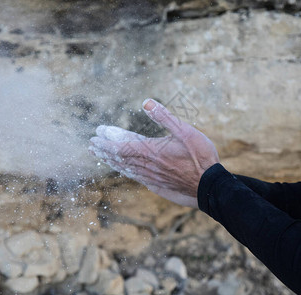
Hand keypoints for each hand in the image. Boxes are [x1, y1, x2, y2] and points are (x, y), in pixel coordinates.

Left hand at [89, 99, 219, 207]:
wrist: (209, 186)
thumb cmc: (200, 156)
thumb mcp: (185, 131)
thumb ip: (164, 117)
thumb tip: (146, 102)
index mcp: (151, 150)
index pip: (121, 147)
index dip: (106, 142)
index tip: (95, 137)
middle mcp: (147, 165)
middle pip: (119, 158)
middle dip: (103, 150)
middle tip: (91, 145)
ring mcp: (151, 176)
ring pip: (125, 168)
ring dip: (111, 161)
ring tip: (99, 156)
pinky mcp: (156, 184)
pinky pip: (135, 176)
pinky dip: (124, 170)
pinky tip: (121, 169)